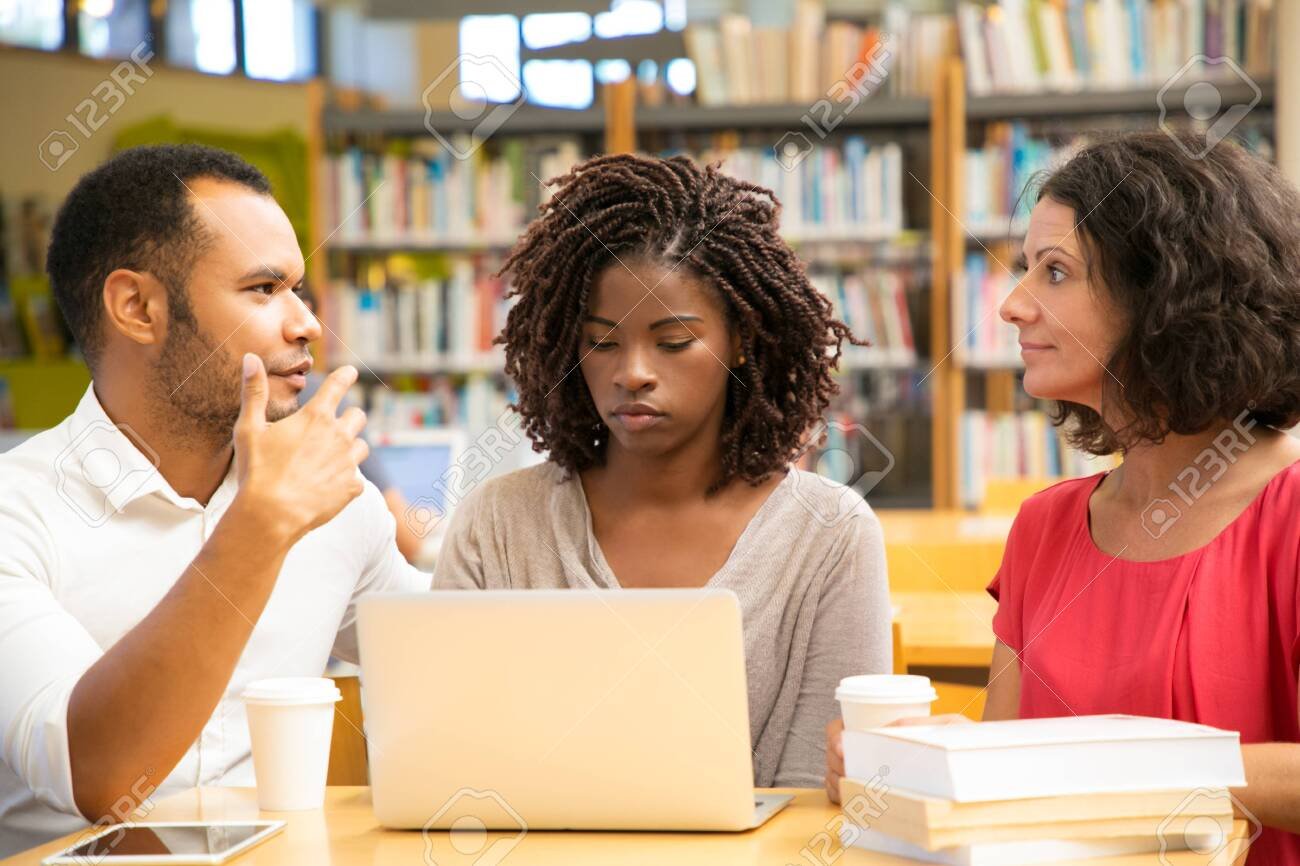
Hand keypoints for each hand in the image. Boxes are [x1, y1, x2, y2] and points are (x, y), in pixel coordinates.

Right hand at [232, 355, 368, 543]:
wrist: (271, 514)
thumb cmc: (257, 470)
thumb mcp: (249, 428)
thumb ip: (253, 392)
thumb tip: (251, 358)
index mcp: (316, 417)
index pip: (338, 386)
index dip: (346, 376)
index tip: (351, 372)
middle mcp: (339, 435)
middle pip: (358, 415)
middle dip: (349, 418)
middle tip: (335, 427)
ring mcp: (348, 462)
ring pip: (362, 447)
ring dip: (350, 449)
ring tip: (330, 459)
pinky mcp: (352, 487)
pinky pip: (357, 478)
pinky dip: (347, 480)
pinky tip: (330, 486)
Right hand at [826, 713, 973, 802]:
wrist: (980, 772)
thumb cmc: (966, 744)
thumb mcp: (951, 726)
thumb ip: (925, 722)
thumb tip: (895, 724)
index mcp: (877, 726)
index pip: (839, 729)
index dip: (835, 738)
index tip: (843, 749)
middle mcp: (865, 748)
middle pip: (831, 753)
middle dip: (835, 763)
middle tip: (850, 772)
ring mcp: (863, 769)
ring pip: (832, 773)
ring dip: (837, 781)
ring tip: (852, 788)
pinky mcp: (866, 792)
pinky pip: (840, 794)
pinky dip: (839, 797)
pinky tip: (850, 800)